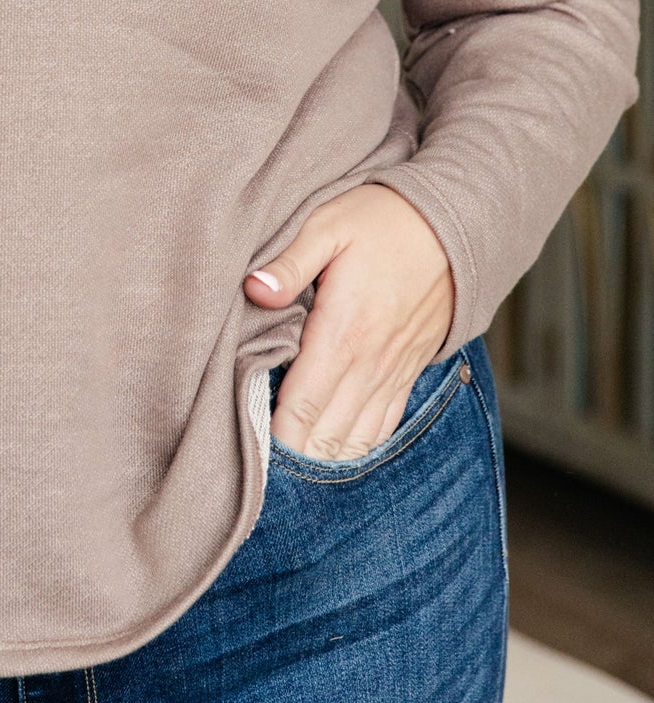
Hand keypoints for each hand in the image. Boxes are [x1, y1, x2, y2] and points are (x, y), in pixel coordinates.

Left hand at [243, 183, 455, 459]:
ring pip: (355, 441)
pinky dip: (357, 451)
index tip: (248, 459)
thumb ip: (290, 261)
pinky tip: (334, 461)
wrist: (454, 225)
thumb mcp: (328, 224)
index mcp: (344, 333)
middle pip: (325, 436)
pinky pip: (383, 428)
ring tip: (289, 481)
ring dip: (324, 463)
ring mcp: (392, 373)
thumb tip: (254, 288)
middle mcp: (370, 364)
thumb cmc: (382, 221)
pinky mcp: (407, 373)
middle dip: (292, 461)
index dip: (275, 440)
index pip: (303, 407)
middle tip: (257, 479)